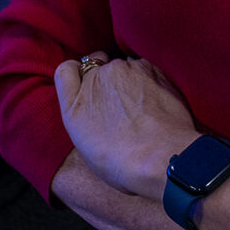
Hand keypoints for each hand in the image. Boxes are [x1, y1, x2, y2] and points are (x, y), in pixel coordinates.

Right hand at [54, 53, 199, 200]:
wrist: (163, 156)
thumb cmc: (126, 162)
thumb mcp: (88, 145)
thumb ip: (85, 115)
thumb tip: (95, 105)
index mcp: (75, 104)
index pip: (66, 71)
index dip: (78, 76)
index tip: (88, 86)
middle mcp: (95, 79)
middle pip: (97, 67)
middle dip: (106, 81)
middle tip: (120, 107)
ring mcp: (122, 69)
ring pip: (123, 67)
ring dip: (128, 80)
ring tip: (141, 109)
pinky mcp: (148, 67)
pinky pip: (143, 69)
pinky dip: (147, 81)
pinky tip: (155, 103)